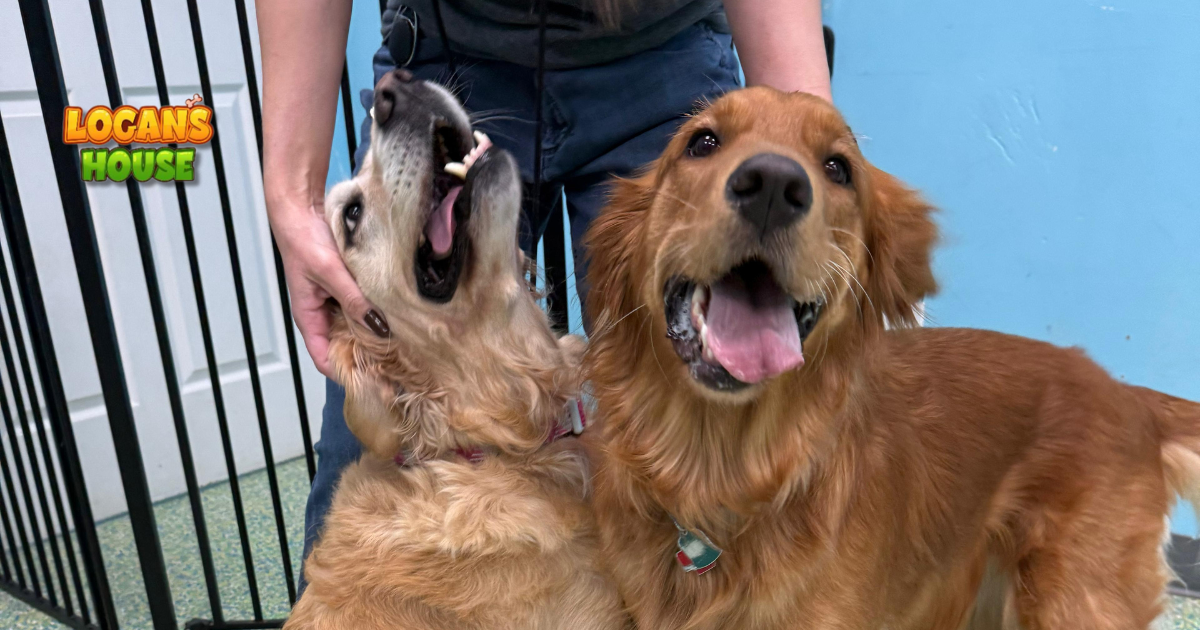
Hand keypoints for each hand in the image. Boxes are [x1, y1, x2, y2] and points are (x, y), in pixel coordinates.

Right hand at [270, 200, 388, 378]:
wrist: (301, 210)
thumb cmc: (304, 241)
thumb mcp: (330, 273)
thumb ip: (353, 299)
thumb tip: (377, 327)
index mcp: (309, 317)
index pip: (324, 358)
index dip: (345, 372)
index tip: (372, 381)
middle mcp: (322, 313)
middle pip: (343, 345)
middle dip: (365, 356)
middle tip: (396, 365)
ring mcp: (335, 301)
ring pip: (356, 326)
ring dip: (374, 333)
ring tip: (402, 343)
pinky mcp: (347, 287)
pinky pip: (363, 306)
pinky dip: (376, 312)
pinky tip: (396, 315)